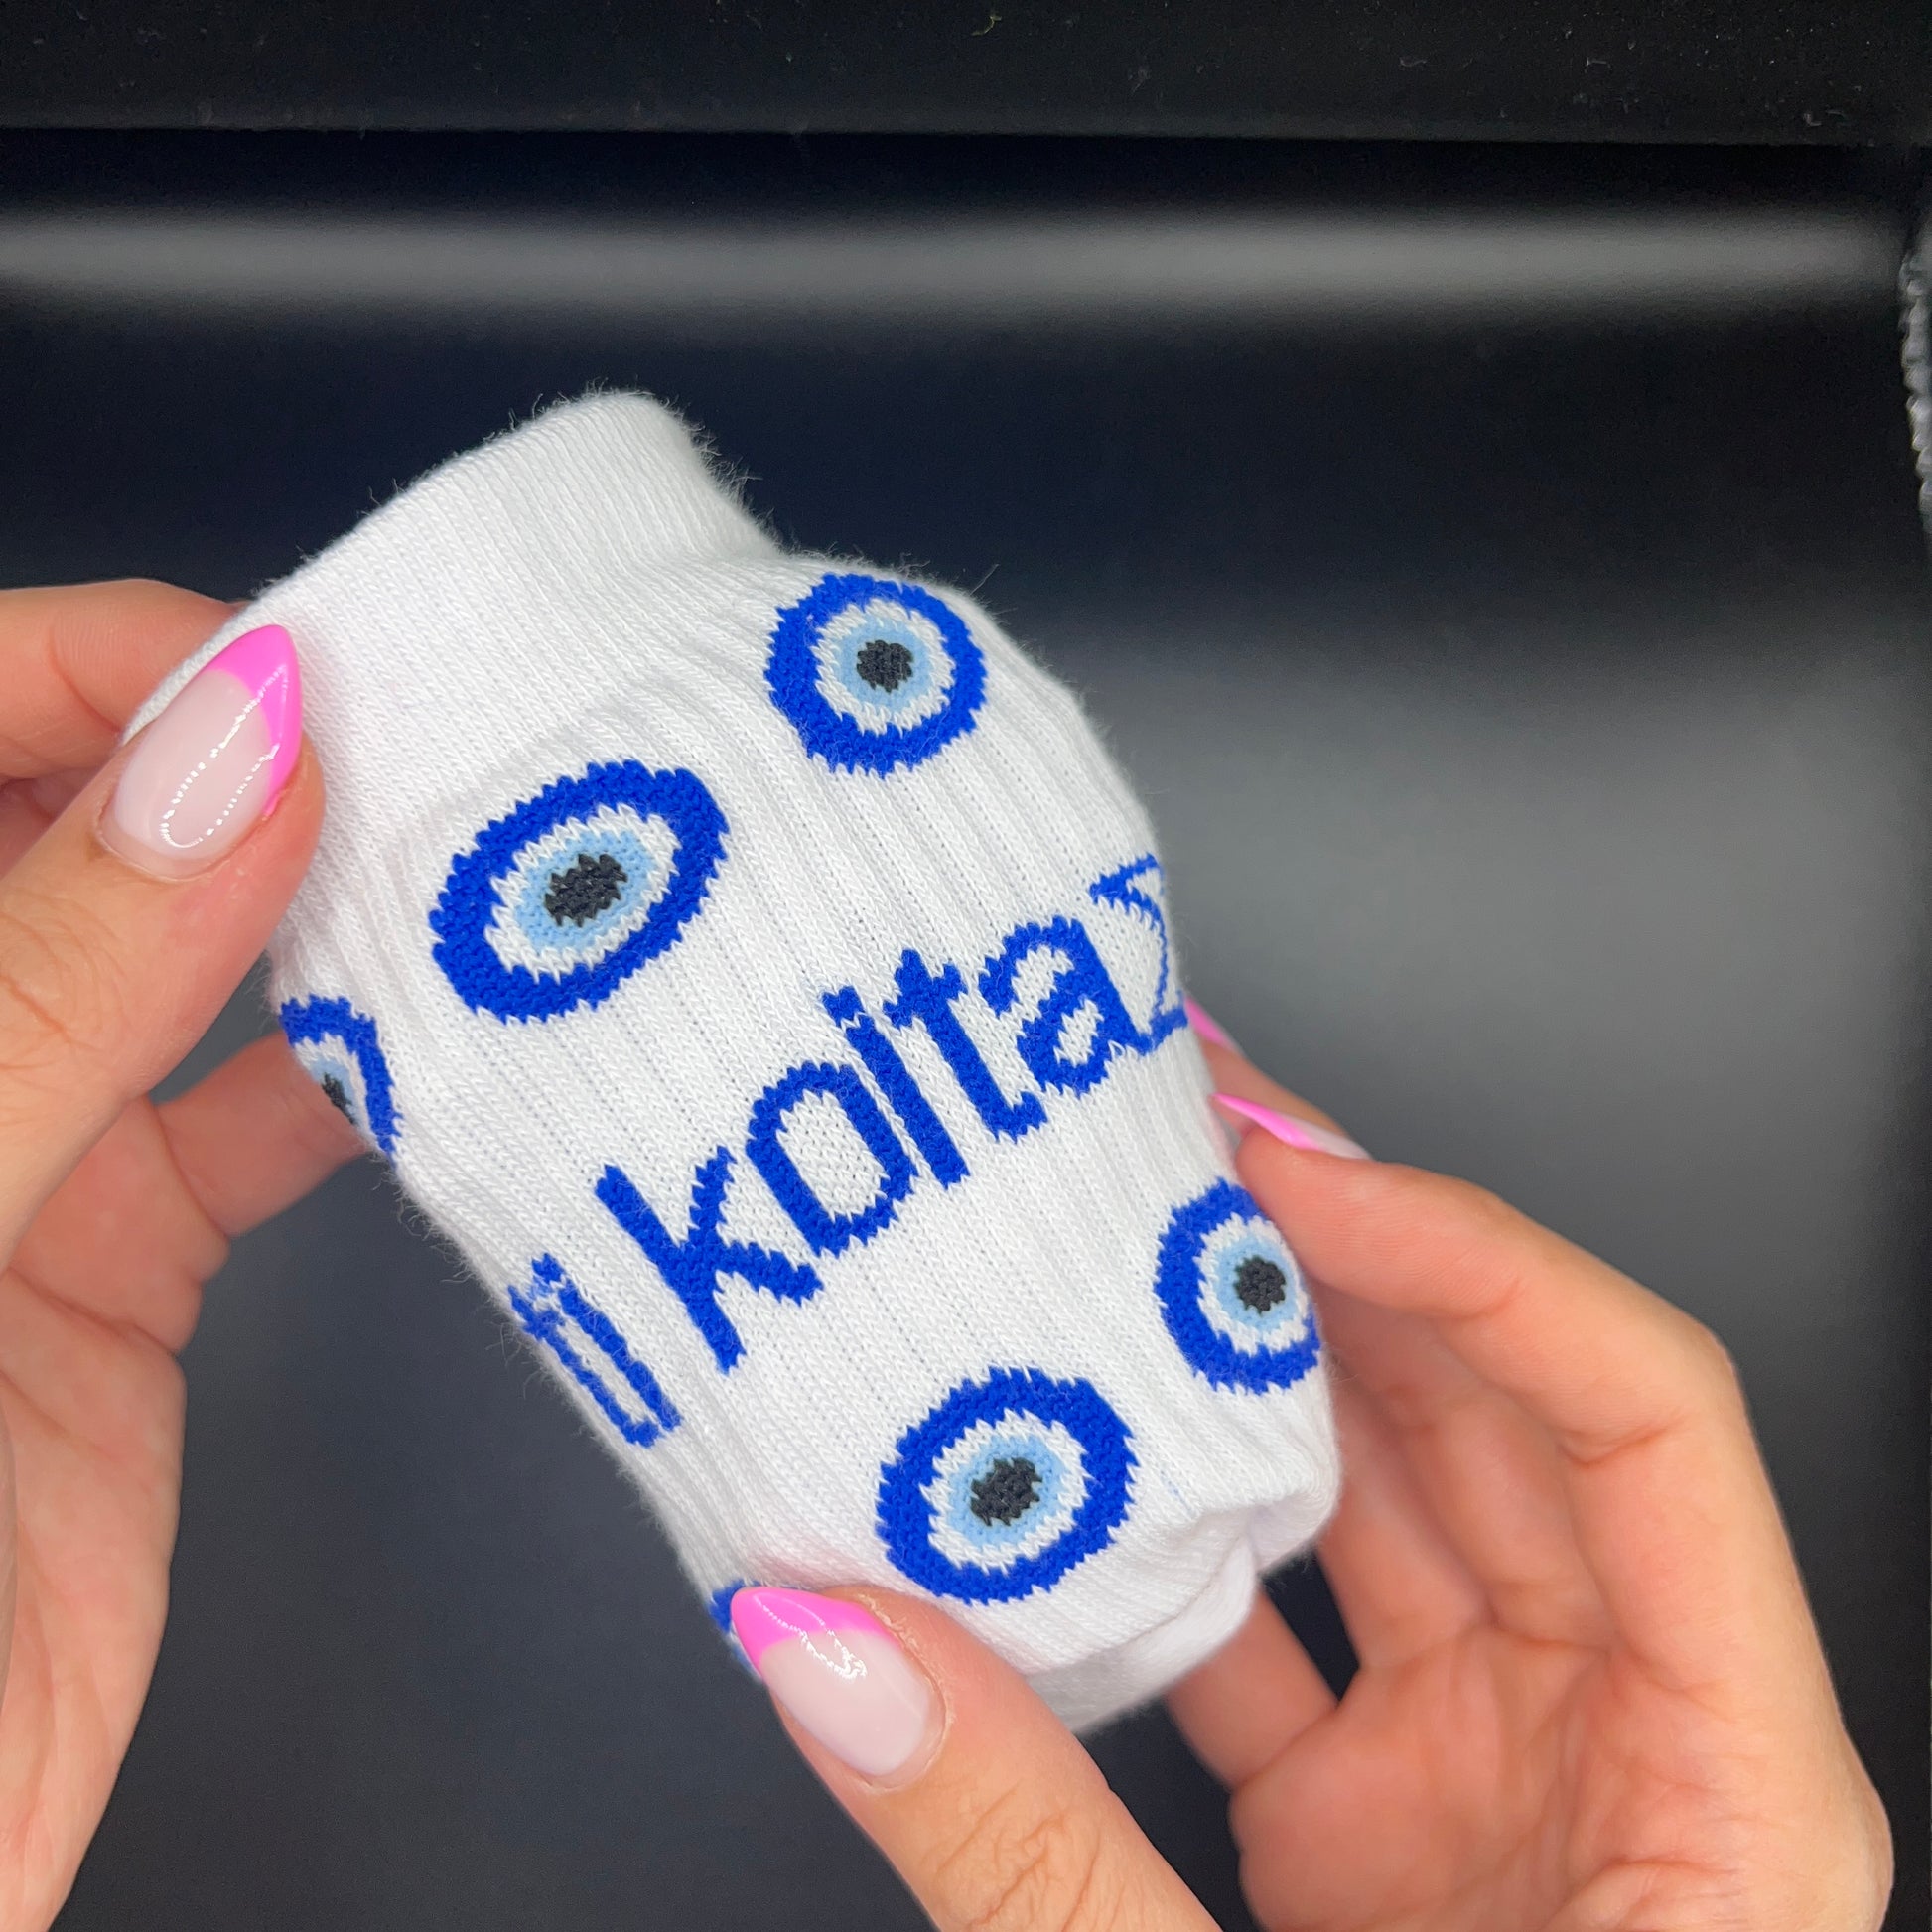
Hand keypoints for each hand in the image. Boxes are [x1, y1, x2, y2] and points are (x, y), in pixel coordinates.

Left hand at [0, 582, 358, 1927]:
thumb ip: (53, 976)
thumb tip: (242, 742)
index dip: (112, 668)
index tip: (311, 670)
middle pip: (77, 827)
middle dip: (246, 772)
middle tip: (433, 744)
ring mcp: (0, 1161)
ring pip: (180, 971)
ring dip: (318, 922)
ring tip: (470, 870)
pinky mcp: (104, 1280)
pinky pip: (243, 1133)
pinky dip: (353, 1085)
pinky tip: (448, 1050)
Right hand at [731, 1031, 1890, 1930]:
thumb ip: (1034, 1855)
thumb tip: (833, 1644)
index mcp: (1725, 1790)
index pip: (1636, 1412)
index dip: (1470, 1257)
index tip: (1289, 1176)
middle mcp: (1627, 1746)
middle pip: (1497, 1421)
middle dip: (1337, 1264)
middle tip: (1176, 1141)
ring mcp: (1500, 1781)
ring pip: (1386, 1506)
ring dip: (1247, 1389)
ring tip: (1109, 1260)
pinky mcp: (1384, 1833)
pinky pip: (1283, 1632)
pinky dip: (1170, 1552)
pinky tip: (1057, 1483)